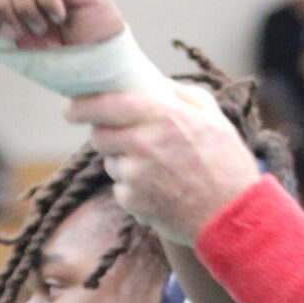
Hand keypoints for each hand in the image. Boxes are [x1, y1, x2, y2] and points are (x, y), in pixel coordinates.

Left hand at [69, 84, 261, 244]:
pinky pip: (121, 189)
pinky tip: (161, 193)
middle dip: (106, 136)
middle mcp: (145, 142)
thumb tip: (157, 83)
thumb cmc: (229, 167)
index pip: (107, 103)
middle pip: (100, 134)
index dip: (82, 105)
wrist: (233, 219)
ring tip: (159, 173)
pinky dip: (134, 191)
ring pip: (111, 163)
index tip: (70, 108)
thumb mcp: (215, 118)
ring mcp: (136, 175)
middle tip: (127, 142)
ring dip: (124, 164)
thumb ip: (184, 95)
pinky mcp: (134, 202)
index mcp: (163, 116)